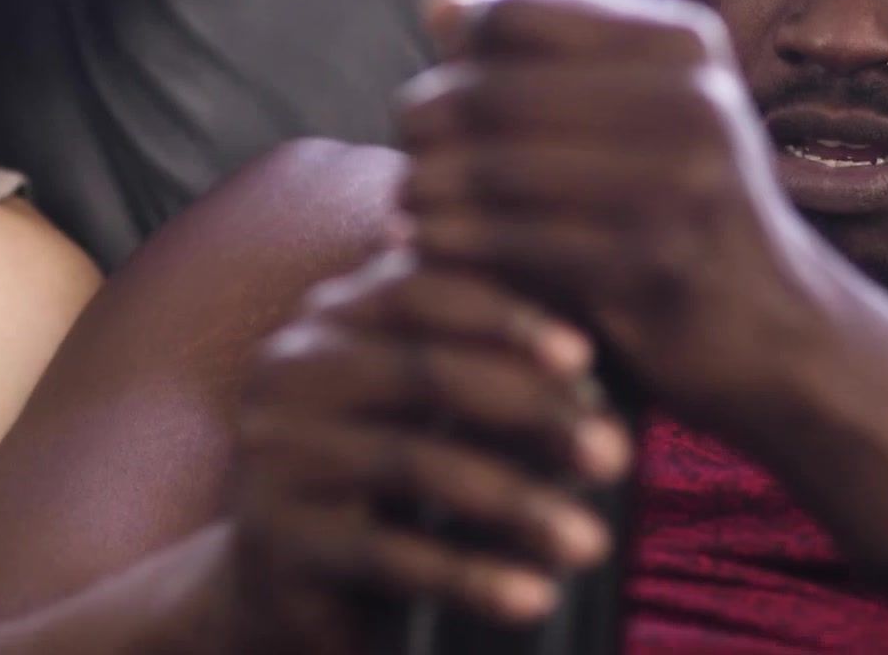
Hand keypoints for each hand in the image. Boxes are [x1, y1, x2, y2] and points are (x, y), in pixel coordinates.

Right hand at [230, 249, 633, 647]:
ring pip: (415, 465)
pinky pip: (388, 555)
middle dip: (533, 411)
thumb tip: (595, 374)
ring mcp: (271, 454)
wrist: (281, 581)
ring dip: (518, 504)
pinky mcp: (274, 540)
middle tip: (615, 454)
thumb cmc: (385, 479)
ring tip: (593, 543)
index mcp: (331, 316)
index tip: (587, 355)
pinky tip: (533, 598)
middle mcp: (289, 368)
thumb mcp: (430, 407)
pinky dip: (471, 577)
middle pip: (426, 372)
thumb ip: (487, 364)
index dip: (506, 318)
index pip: (424, 289)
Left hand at [396, 0, 852, 435]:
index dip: (460, 44)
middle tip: (405, 146)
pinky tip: (423, 249)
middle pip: (497, 88)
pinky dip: (452, 243)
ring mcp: (678, 186)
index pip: (518, 11)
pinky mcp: (651, 268)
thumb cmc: (685, 209)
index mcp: (685, 44)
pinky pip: (512, 243)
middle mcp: (692, 101)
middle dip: (431, 117)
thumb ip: (540, 57)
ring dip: (429, 183)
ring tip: (404, 199)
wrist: (779, 333)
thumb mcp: (638, 114)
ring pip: (495, 167)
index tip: (438, 83)